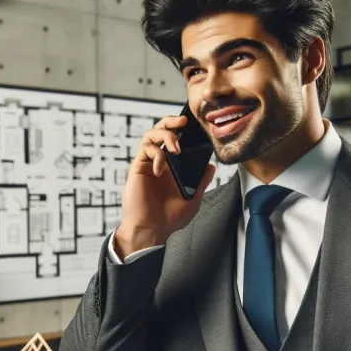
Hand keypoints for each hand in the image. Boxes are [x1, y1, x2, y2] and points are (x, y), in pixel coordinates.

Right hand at [114, 114, 215, 259]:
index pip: (175, 140)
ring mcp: (148, 163)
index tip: (193, 125)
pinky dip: (156, 154)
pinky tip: (161, 168)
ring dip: (165, 135)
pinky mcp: (138, 167)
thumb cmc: (169, 218)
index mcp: (172, 167)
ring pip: (151, 134)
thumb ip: (201, 182)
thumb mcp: (192, 199)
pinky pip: (145, 150)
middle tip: (183, 120)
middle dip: (171, 121)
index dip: (182, 130)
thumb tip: (211, 166)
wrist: (152, 230)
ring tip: (175, 148)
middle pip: (161, 130)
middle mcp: (159, 161)